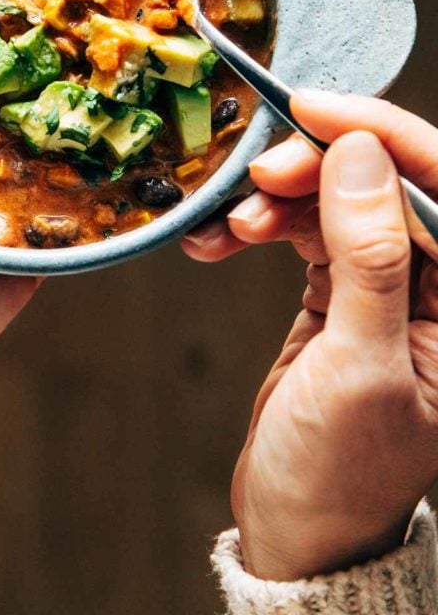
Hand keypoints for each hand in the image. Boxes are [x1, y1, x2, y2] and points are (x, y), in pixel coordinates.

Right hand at [183, 90, 437, 579]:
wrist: (294, 528)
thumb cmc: (340, 472)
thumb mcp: (360, 367)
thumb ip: (370, 259)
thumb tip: (362, 158)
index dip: (384, 137)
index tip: (316, 110)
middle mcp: (436, 287)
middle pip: (384, 184)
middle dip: (318, 167)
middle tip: (259, 172)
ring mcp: (384, 285)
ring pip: (337, 200)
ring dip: (278, 200)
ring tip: (231, 224)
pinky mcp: (338, 291)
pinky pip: (302, 231)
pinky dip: (260, 226)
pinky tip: (221, 239)